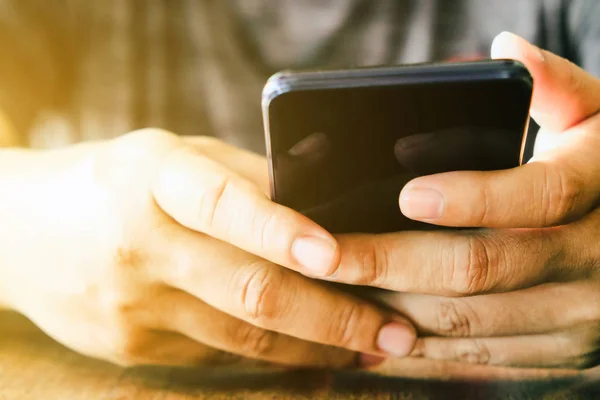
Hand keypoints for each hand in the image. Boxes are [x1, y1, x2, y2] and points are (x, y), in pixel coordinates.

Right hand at [0, 130, 415, 367]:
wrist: (21, 232)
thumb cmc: (115, 181)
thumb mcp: (172, 158)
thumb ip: (245, 180)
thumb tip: (326, 205)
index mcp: (151, 178)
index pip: (221, 203)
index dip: (281, 230)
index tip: (339, 255)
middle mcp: (140, 245)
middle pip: (248, 290)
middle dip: (333, 317)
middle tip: (397, 332)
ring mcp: (134, 307)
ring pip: (242, 339)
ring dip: (316, 348)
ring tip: (371, 350)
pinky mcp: (133, 348)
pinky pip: (219, 355)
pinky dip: (274, 356)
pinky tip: (310, 351)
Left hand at [288, 32, 599, 368]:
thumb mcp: (598, 119)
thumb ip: (558, 86)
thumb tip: (509, 51)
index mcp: (599, 190)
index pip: (540, 196)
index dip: (474, 197)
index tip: (407, 194)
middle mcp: (594, 262)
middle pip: (481, 269)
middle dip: (391, 263)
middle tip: (324, 255)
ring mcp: (580, 318)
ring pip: (469, 321)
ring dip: (393, 307)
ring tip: (332, 288)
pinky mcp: (563, 351)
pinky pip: (480, 356)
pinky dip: (422, 343)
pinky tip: (375, 323)